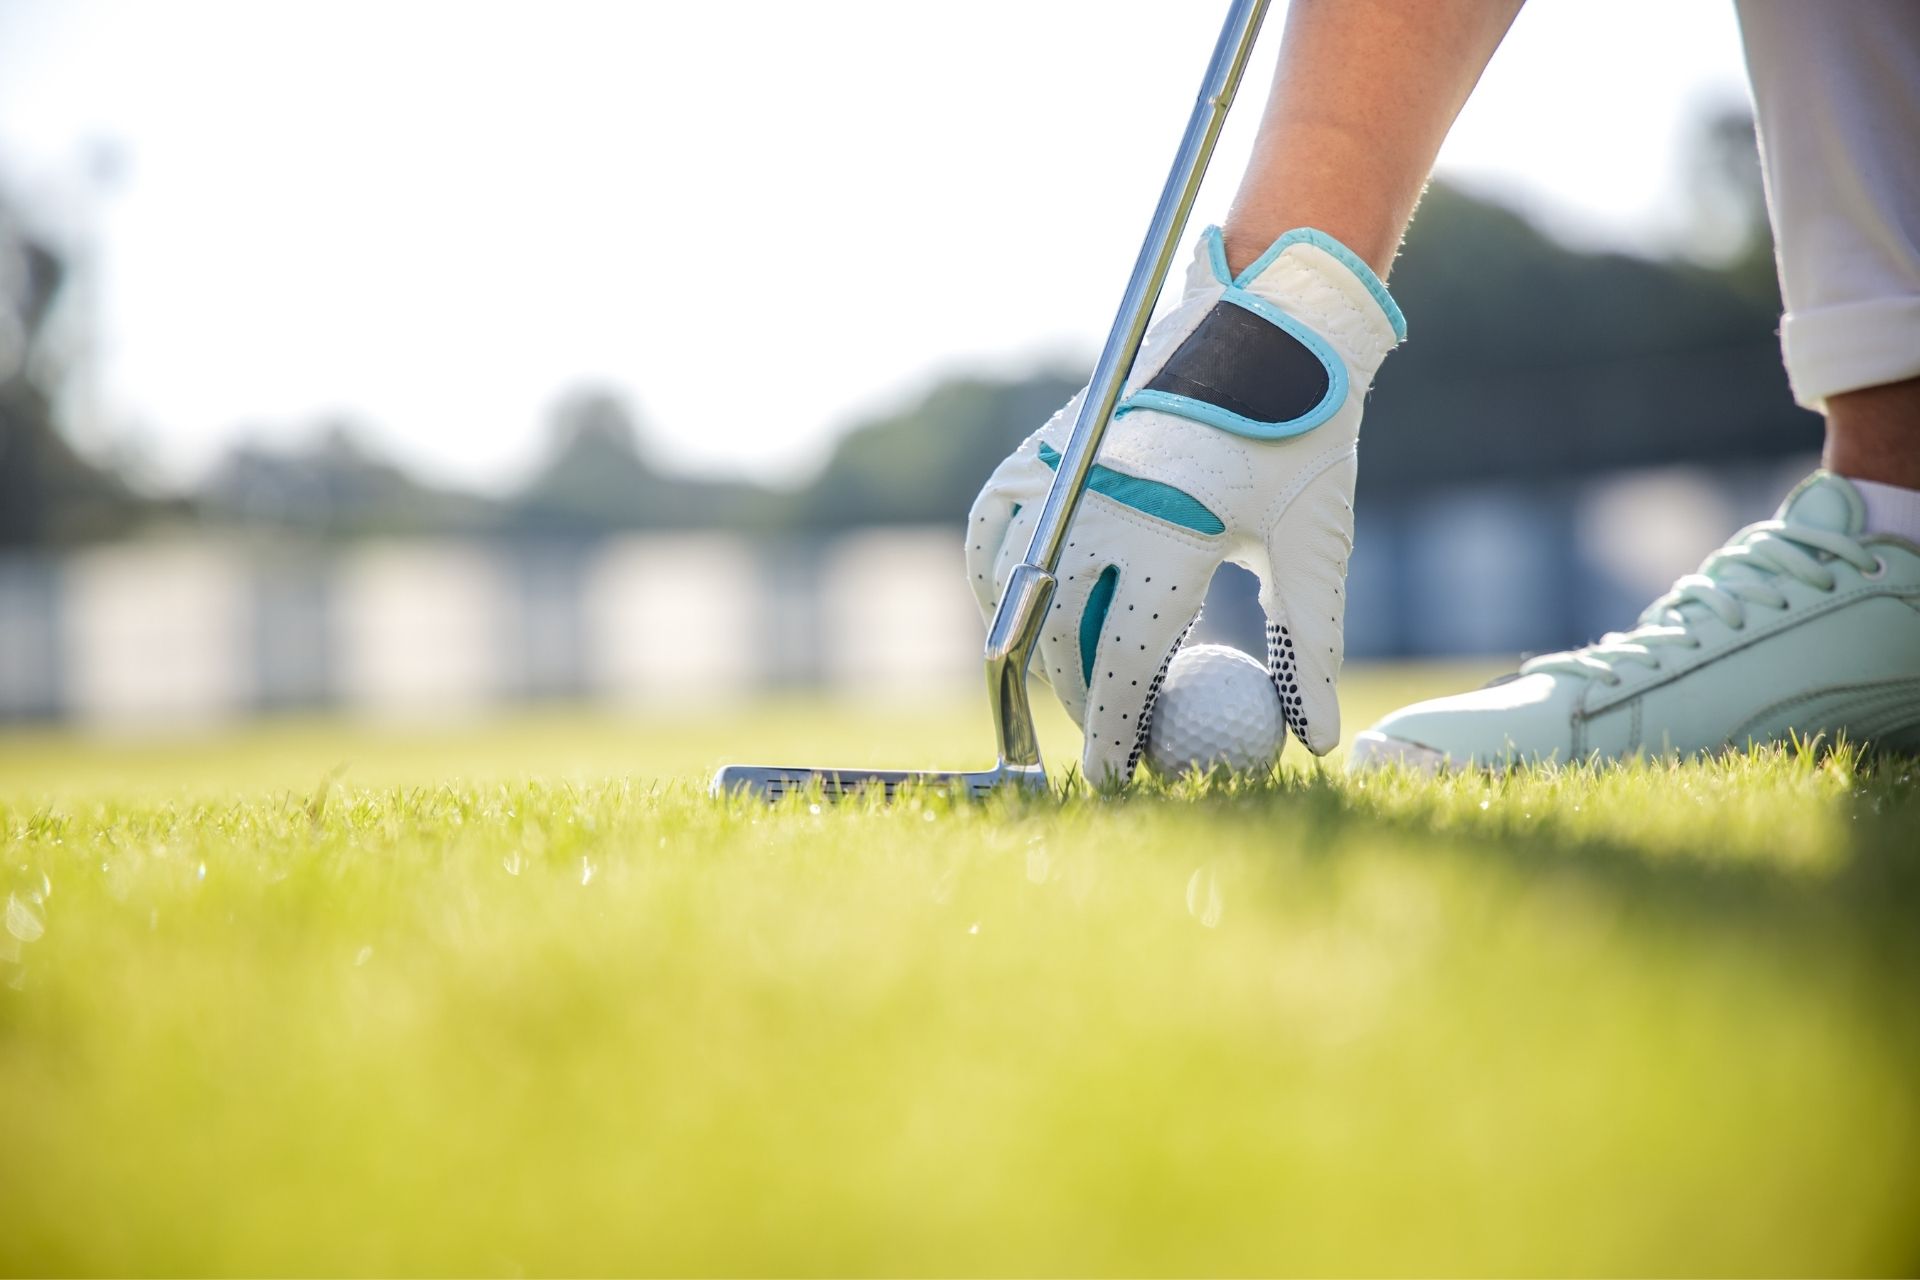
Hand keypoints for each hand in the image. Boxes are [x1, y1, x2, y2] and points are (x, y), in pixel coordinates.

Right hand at [966, 225, 1403, 784]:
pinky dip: (989, 576)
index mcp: (1172, 531)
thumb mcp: (1317, 546)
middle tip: (1110, 737)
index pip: (1124, 663)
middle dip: (1081, 702)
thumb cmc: (1306, 435)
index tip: (1114, 779)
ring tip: (1074, 682)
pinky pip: (987, 530)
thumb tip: (1314, 739)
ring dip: (1036, 647)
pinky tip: (1010, 611)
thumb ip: (1313, 647)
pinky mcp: (1040, 445)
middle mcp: (1101, 503)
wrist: (1269, 320)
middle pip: (1062, 639)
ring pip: (1016, 593)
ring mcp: (1060, 471)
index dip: (1115, 733)